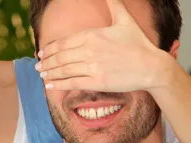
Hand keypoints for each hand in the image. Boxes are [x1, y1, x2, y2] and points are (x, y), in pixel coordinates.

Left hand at [35, 0, 173, 91]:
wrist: (152, 67)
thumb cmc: (139, 44)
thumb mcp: (125, 20)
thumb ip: (114, 5)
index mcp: (93, 35)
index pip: (64, 42)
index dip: (50, 49)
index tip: (42, 53)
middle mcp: (90, 50)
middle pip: (60, 57)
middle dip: (46, 62)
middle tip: (38, 66)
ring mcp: (93, 67)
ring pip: (63, 70)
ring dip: (49, 73)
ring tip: (42, 75)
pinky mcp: (97, 82)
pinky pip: (72, 83)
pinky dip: (58, 84)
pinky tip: (49, 85)